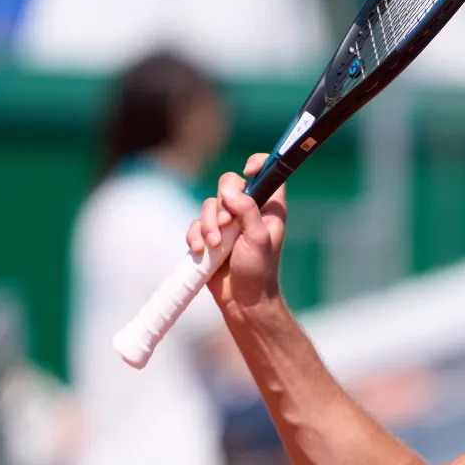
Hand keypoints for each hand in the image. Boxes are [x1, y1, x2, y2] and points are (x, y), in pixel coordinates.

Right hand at [187, 153, 286, 311]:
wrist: (242, 300)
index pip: (267, 172)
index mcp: (268, 207)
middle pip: (229, 183)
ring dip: (208, 225)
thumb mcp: (258, 238)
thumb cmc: (258, 270)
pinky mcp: (210, 235)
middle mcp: (248, 210)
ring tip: (215, 246)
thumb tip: (230, 190)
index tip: (248, 172)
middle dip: (222, 204)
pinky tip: (201, 251)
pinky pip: (196, 224)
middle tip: (226, 225)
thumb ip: (247, 210)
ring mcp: (228, 222)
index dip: (258, 164)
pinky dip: (196, 236)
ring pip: (209, 204)